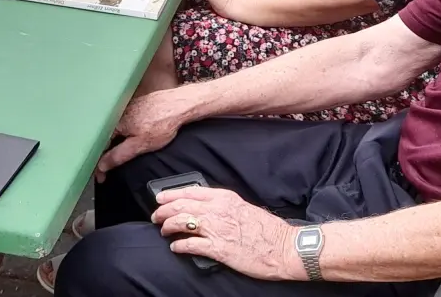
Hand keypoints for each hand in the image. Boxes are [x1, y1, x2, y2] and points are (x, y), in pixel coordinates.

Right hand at [96, 89, 190, 179]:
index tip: (101, 176)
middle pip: (104, 138)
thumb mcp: (140, 145)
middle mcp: (117, 114)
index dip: (98, 164)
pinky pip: (121, 123)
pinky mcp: (134, 106)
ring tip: (111, 158)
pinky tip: (126, 139)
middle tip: (105, 171)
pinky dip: (120, 134)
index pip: (99, 147)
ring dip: (111, 144)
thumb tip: (102, 165)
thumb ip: (119, 155)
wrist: (178, 105)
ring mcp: (125, 108)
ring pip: (112, 131)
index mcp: (115, 124)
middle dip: (103, 155)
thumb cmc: (162, 122)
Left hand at [152, 187, 302, 280]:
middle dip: (164, 211)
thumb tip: (207, 209)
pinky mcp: (218, 249)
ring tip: (163, 231)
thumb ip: (224, 206)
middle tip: (156, 216)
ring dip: (167, 226)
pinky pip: (190, 245)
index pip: (190, 191)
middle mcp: (218, 211)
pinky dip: (179, 246)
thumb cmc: (268, 230)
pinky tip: (175, 247)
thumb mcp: (244, 208)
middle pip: (181, 206)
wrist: (284, 247)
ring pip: (181, 222)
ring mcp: (217, 230)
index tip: (160, 198)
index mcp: (225, 198)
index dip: (171, 194)